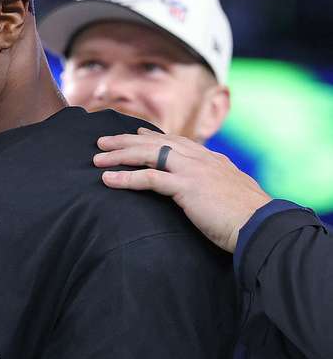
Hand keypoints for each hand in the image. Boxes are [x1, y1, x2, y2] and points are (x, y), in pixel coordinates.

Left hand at [94, 128, 271, 252]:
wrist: (263, 226)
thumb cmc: (247, 218)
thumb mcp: (229, 195)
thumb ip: (214, 188)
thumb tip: (206, 194)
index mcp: (211, 159)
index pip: (176, 141)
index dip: (152, 136)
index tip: (135, 132)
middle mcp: (200, 159)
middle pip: (155, 142)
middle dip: (125, 140)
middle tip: (102, 141)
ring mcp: (193, 170)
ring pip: (147, 154)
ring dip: (118, 156)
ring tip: (96, 159)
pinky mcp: (186, 186)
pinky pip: (149, 178)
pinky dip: (125, 178)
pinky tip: (107, 179)